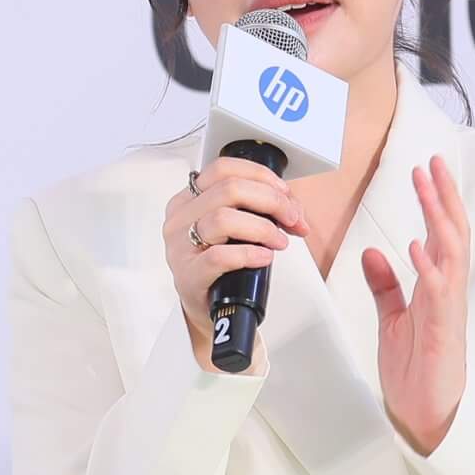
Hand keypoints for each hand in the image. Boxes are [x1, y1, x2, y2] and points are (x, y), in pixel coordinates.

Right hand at [165, 159, 310, 369]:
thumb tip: (293, 209)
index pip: (223, 168)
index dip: (260, 176)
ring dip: (263, 228)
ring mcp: (180, 247)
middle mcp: (180, 218)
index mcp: (189, 199)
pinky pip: (219, 256)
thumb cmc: (219, 264)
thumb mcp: (234, 228)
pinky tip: (264, 257)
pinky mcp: (188, 274)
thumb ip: (260, 210)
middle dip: (272, 201)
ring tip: (279, 242)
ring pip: (223, 218)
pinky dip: (249, 254)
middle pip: (229, 189)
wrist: (204, 306)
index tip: (284, 193)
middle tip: (291, 219)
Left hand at [361, 154, 467, 455]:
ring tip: (427, 189)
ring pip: (451, 255)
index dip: (436, 201)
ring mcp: (448, 311)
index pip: (441, 234)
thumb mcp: (392, 319)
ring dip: (438, 219)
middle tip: (432, 163)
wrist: (422, 415)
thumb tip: (373, 251)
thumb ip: (385, 286)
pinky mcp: (441, 333)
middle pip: (453, 234)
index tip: (426, 170)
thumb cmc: (414, 370)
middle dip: (443, 198)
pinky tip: (416, 245)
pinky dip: (429, 268)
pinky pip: (438, 294)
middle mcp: (448, 292)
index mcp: (437, 288)